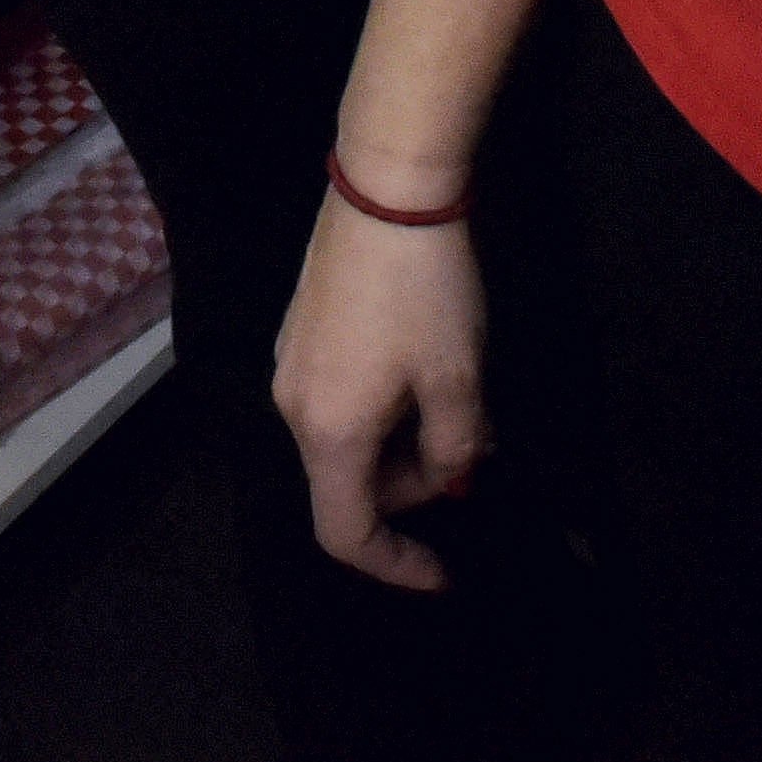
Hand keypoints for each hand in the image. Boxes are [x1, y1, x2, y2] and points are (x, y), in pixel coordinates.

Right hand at [274, 194, 489, 591]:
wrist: (385, 189)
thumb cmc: (424, 295)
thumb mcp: (458, 380)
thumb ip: (455, 450)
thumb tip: (452, 477)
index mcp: (328, 432)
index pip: (347, 533)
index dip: (396, 565)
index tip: (446, 572)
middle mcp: (294, 406)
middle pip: (346, 484)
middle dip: (410, 489)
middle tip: (471, 453)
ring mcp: (290, 364)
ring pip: (343, 440)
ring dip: (399, 446)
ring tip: (456, 405)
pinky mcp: (300, 330)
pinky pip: (337, 400)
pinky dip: (379, 411)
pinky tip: (422, 370)